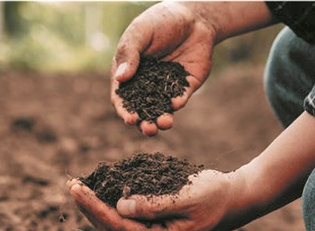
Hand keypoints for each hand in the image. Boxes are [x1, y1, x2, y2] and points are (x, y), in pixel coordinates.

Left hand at [68, 169, 241, 230]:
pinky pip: (128, 220)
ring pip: (118, 227)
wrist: (236, 200)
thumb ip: (153, 204)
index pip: (118, 227)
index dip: (94, 208)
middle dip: (90, 208)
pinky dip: (112, 206)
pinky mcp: (157, 229)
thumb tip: (120, 207)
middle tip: (70, 185)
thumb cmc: (215, 195)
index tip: (76, 189)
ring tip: (78, 188)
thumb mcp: (186, 196)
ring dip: (97, 208)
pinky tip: (100, 192)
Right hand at [111, 2, 215, 134]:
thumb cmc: (161, 21)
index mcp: (130, 72)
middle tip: (149, 129)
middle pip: (142, 110)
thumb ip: (130, 54)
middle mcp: (146, 84)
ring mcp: (166, 87)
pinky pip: (180, 99)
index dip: (124, 110)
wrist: (193, 16)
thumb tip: (120, 79)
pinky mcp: (185, 87)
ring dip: (162, 120)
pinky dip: (177, 103)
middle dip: (144, 123)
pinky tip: (176, 103)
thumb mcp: (141, 32)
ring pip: (161, 110)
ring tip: (164, 123)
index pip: (123, 97)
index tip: (129, 119)